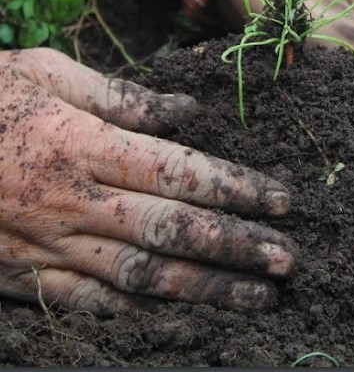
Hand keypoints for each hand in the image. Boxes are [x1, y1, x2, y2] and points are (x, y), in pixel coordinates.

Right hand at [0, 48, 296, 314]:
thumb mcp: (49, 72)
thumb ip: (121, 96)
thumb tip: (187, 111)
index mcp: (83, 143)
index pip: (180, 171)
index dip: (236, 189)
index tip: (280, 201)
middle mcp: (73, 200)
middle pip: (171, 230)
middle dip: (236, 248)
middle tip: (287, 260)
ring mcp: (47, 244)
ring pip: (141, 275)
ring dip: (204, 289)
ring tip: (256, 297)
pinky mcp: (23, 274)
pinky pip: (89, 302)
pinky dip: (139, 315)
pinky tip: (181, 320)